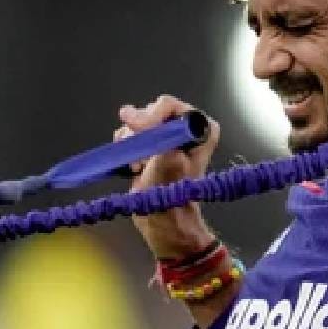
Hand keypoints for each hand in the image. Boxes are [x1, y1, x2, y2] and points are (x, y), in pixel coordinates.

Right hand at [114, 95, 220, 259]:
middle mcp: (187, 128)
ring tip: (139, 165)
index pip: (169, 106)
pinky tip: (133, 166)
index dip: (150, 117)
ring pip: (137, 123)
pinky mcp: (151, 146)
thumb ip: (156, 135)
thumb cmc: (171, 197)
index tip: (140, 133)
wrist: (162, 222)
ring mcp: (167, 136)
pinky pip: (129, 134)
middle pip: (150, 112)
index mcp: (202, 127)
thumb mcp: (167, 163)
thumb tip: (131, 114)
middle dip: (140, 133)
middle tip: (141, 157)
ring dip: (131, 143)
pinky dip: (125, 147)